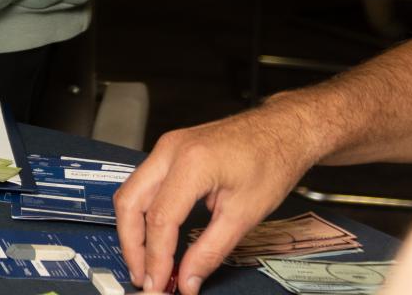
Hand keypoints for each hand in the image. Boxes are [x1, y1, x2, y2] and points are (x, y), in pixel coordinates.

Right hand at [113, 101, 318, 293]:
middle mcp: (170, 151)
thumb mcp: (245, 215)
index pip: (160, 218)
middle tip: (144, 275)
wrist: (281, 131)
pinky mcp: (169, 151)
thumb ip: (211, 250)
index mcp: (191, 164)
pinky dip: (144, 214)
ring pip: (131, 192)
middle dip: (132, 244)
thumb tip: (188, 278)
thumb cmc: (271, 162)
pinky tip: (155, 236)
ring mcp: (166, 147)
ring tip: (147, 261)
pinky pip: (143, 184)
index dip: (156, 256)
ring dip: (133, 230)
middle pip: (130, 202)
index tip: (159, 282)